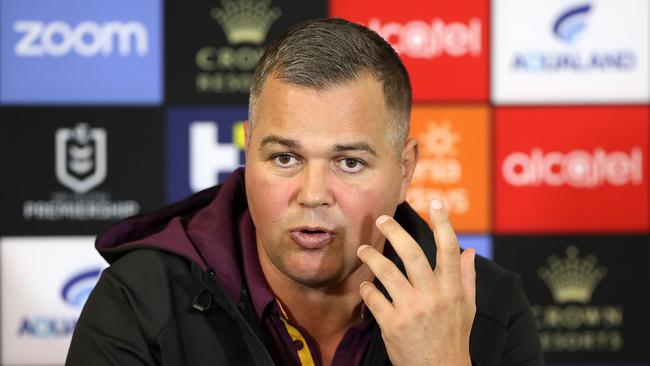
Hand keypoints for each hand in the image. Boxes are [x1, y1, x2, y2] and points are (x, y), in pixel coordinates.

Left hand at [356, 199, 475, 365]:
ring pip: (386, 272)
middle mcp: (433, 296)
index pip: (449, 248)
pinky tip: (366, 287)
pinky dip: (366, 289)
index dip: (444, 222)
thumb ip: (467, 278)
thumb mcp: (466, 308)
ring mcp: (411, 309)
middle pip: (412, 253)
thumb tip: (469, 251)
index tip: (436, 201)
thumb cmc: (453, 338)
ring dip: (371, 257)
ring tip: (362, 251)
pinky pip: (373, 297)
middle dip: (394, 231)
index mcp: (453, 289)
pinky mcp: (392, 324)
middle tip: (381, 219)